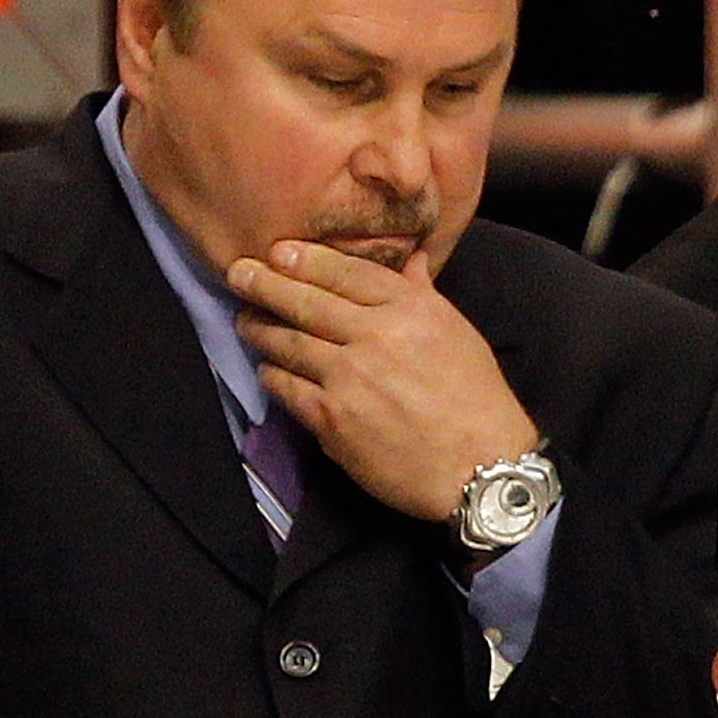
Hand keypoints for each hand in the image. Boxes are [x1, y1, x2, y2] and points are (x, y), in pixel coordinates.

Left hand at [227, 239, 537, 521]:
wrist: (479, 468)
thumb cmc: (475, 400)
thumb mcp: (457, 334)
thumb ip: (423, 294)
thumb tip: (412, 258)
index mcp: (410, 310)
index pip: (345, 273)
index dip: (305, 259)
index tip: (278, 250)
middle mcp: (375, 336)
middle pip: (306, 302)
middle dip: (266, 284)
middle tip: (238, 272)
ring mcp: (348, 377)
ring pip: (289, 343)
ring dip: (261, 329)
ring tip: (245, 319)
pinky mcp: (331, 419)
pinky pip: (288, 388)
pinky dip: (273, 375)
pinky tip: (267, 368)